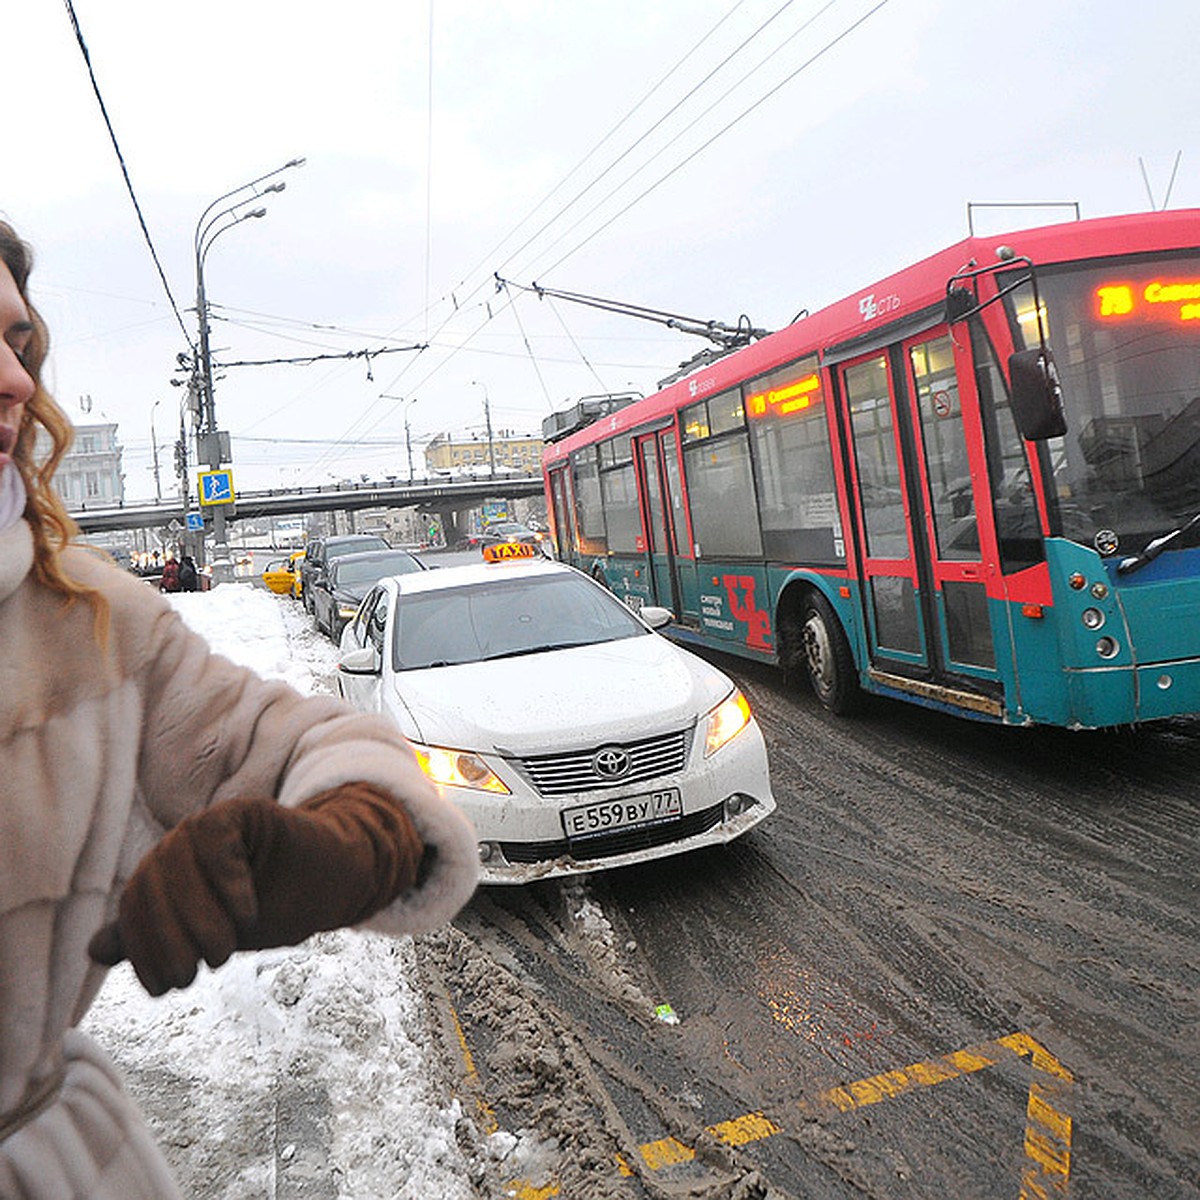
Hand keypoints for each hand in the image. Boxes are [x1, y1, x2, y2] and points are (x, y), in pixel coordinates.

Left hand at [88, 784, 423, 994]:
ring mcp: (207, 826)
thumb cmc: (273, 907)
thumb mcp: (213, 935)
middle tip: (198, 973)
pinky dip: (227, 880)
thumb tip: (95, 949)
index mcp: (163, 875)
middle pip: (149, 888)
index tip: (165, 989)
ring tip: (223, 950)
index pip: (132, 911)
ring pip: (177, 865)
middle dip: (168, 940)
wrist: (331, 882)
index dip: (143, 953)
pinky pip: (215, 840)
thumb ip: (158, 938)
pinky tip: (246, 913)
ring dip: (198, 917)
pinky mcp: (241, 811)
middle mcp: (177, 846)